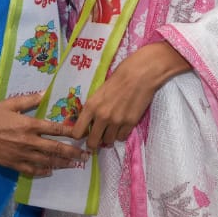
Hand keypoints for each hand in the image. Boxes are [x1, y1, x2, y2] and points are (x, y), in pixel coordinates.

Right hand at [0, 91, 81, 175]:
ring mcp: (21, 154)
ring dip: (61, 163)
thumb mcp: (9, 104)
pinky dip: (43, 171)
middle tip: (85, 156)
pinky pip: (31, 170)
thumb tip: (45, 94)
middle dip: (72, 152)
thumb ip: (28, 100)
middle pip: (55, 148)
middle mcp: (28, 141)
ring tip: (73, 165)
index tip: (81, 134)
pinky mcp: (13, 164)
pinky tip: (50, 171)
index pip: (55, 129)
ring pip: (46, 161)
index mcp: (28, 125)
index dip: (70, 132)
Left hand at [70, 42, 191, 150]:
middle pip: (92, 143)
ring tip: (112, 128)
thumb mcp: (99, 91)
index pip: (77, 132)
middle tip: (97, 137)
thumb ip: (93, 107)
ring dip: (109, 137)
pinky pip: (121, 137)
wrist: (140, 74)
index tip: (83, 134)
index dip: (78, 135)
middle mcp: (102, 116)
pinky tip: (122, 125)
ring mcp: (117, 121)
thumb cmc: (119, 77)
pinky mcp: (130, 123)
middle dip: (93, 142)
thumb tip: (89, 122)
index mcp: (91, 106)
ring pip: (108, 141)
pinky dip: (120, 133)